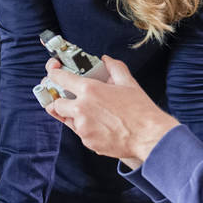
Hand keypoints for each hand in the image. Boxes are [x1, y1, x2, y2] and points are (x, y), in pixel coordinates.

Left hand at [46, 56, 178, 168]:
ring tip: (92, 114)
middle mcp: (81, 109)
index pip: (59, 78)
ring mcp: (83, 127)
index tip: (54, 74)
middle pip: (56, 103)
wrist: (149, 136)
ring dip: (74, 116)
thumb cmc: (140, 110)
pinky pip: (80, 133)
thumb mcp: (128, 83)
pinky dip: (87, 129)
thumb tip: (106, 60)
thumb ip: (114, 68)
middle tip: (71, 99)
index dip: (53, 75)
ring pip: (67, 120)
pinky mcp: (88, 142)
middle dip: (61, 101)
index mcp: (90, 90)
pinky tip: (102, 126)